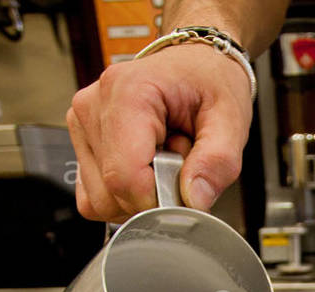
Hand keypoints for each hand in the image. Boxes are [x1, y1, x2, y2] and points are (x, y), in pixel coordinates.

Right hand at [66, 44, 252, 220]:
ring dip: (140, 194)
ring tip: (165, 159)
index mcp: (127, 93)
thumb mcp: (232, 119)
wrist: (196, 66)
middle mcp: (94, 105)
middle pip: (111, 193)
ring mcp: (82, 123)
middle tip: (180, 162)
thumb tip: (194, 201)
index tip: (185, 191)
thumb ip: (219, 162)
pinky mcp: (83, 142)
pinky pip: (95, 197)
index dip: (158, 202)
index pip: (124, 178)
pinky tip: (146, 168)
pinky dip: (124, 195)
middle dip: (153, 195)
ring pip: (100, 200)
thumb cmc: (210, 84)